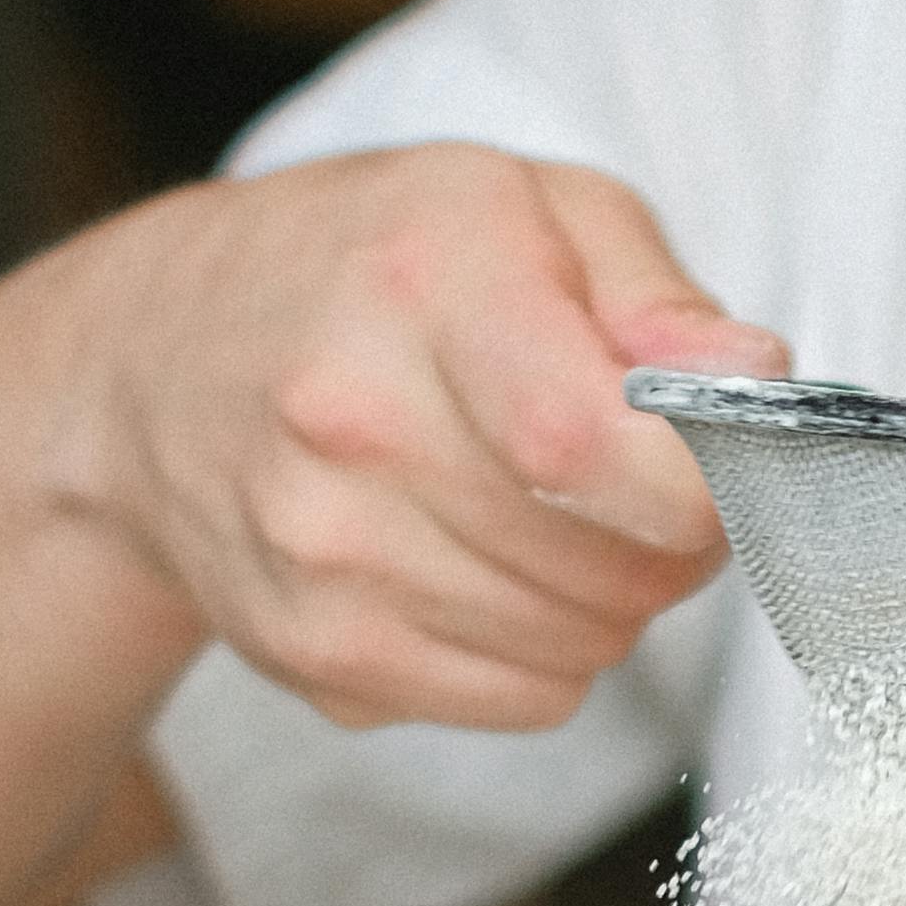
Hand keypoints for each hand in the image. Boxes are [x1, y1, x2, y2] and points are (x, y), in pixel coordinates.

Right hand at [81, 140, 786, 731]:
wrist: (152, 367)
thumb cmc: (373, 269)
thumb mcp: (529, 207)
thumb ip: (657, 296)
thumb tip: (753, 383)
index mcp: (418, 285)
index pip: (588, 445)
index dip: (696, 484)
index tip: (712, 466)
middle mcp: (349, 426)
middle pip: (612, 564)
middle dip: (670, 538)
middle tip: (631, 477)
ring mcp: (321, 556)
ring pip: (583, 646)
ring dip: (608, 595)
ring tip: (546, 511)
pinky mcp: (318, 655)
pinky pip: (523, 698)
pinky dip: (542, 650)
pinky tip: (482, 564)